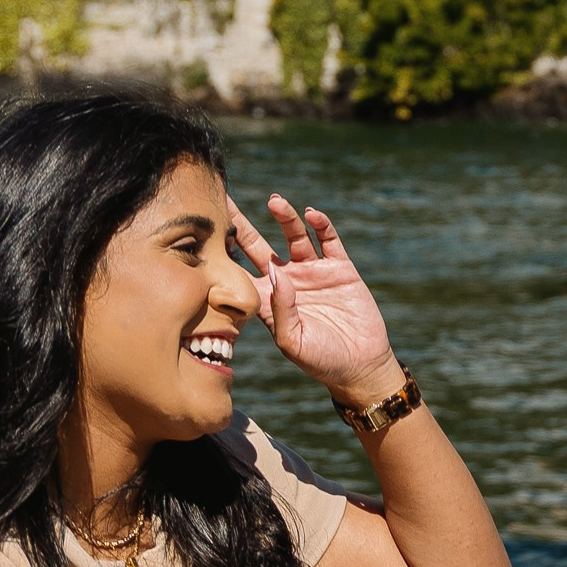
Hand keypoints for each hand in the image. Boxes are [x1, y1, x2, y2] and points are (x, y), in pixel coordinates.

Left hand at [229, 194, 396, 401]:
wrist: (359, 366)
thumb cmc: (320, 361)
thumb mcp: (292, 342)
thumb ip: (279, 310)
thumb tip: (274, 272)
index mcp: (268, 300)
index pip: (239, 272)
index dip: (225, 254)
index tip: (207, 234)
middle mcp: (287, 280)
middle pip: (258, 246)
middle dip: (242, 225)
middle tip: (225, 200)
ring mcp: (313, 272)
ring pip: (294, 236)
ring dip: (285, 218)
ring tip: (275, 202)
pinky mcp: (340, 269)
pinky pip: (329, 241)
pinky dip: (322, 225)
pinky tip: (312, 214)